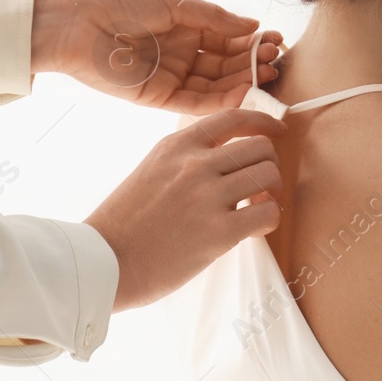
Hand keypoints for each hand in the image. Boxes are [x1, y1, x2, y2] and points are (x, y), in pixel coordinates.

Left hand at [31, 0, 283, 114]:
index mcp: (182, 25)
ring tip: (266, 72)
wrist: (74, 21)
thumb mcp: (171, 1)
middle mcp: (179, 53)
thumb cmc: (117, 0)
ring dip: (241, 79)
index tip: (275, 40)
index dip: (250, 40)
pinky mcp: (157, 98)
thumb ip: (213, 18)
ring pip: (214, 84)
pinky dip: (219, 100)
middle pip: (224, 63)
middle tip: (275, 59)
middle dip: (251, 61)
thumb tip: (251, 26)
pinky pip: (194, 103)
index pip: (225, 38)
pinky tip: (242, 91)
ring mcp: (169, 77)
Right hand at [85, 109, 286, 310]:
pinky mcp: (219, 232)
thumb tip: (224, 161)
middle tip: (260, 186)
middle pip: (260, 146)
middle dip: (268, 165)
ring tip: (257, 207)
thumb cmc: (124, 225)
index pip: (232, 117)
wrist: (105, 263)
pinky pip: (269, 213)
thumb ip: (184, 160)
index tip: (276, 133)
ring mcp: (207, 196)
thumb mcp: (150, 171)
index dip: (263, 123)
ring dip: (272, 192)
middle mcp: (194, 164)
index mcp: (176, 146)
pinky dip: (270, 219)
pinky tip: (254, 228)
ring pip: (270, 175)